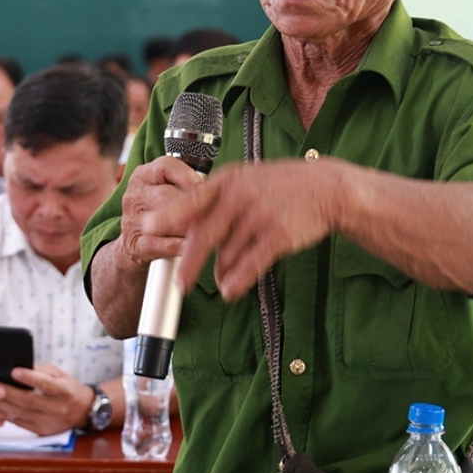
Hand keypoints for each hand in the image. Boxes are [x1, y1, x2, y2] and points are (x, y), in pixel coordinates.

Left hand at [0, 364, 94, 435]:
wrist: (82, 411)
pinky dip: (5, 413)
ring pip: (20, 414)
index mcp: (65, 391)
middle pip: (28, 401)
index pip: (46, 384)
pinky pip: (18, 422)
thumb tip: (16, 368)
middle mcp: (57, 409)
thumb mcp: (59, 374)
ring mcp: (48, 423)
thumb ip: (40, 371)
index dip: (30, 378)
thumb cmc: (67, 388)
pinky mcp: (40, 432)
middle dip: (7, 392)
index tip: (13, 371)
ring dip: (1, 404)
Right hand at [118, 157, 205, 267]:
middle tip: (214, 213)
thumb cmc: (158, 212)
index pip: (166, 166)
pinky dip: (178, 246)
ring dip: (189, 228)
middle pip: (169, 195)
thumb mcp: (166, 189)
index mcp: (143, 175)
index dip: (189, 176)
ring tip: (206, 231)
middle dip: (194, 207)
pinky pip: (160, 244)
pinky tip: (192, 247)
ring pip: (167, 222)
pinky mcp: (134, 244)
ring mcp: (132, 220)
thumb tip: (217, 186)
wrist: (133, 245)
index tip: (206, 187)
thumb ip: (186, 184)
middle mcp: (135, 195)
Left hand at [145, 158, 341, 300]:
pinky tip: (230, 291)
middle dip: (188, 263)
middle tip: (180, 284)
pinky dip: (237, 281)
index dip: (168, 216)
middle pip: (203, 235)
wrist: (325, 189)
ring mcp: (259, 215)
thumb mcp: (245, 180)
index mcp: (228, 181)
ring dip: (221, 273)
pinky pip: (249, 265)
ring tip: (221, 281)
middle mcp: (240, 196)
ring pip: (227, 255)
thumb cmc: (280, 187)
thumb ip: (217, 198)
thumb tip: (187, 224)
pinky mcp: (277, 235)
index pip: (191, 200)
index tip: (147, 227)